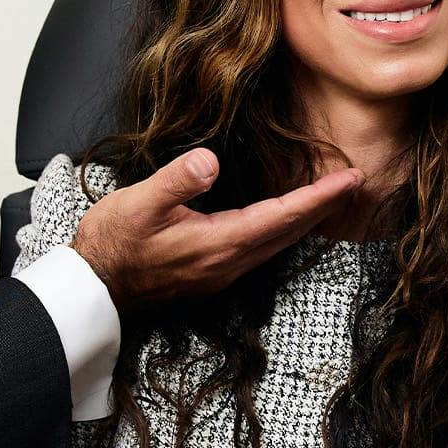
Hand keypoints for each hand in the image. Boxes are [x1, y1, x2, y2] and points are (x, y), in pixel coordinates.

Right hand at [70, 150, 363, 311]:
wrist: (92, 287)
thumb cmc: (112, 243)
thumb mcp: (139, 203)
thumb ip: (177, 180)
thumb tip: (210, 160)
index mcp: (218, 243)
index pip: (282, 216)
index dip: (319, 197)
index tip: (350, 179)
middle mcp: (228, 262)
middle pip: (289, 232)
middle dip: (324, 207)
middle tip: (355, 183)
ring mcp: (221, 271)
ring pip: (278, 242)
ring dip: (306, 219)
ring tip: (330, 197)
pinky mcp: (211, 272)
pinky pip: (262, 248)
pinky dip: (283, 228)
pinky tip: (285, 218)